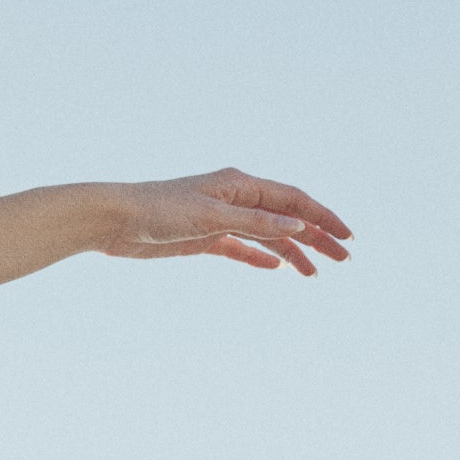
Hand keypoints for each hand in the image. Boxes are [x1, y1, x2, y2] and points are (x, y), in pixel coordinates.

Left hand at [99, 170, 351, 274]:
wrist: (113, 220)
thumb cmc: (157, 210)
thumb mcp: (210, 218)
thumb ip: (254, 222)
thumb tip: (297, 224)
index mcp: (240, 185)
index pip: (293, 200)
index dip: (323, 217)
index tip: (346, 237)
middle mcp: (234, 199)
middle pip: (285, 217)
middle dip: (316, 236)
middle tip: (342, 258)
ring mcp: (219, 218)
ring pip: (266, 234)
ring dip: (292, 250)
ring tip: (313, 273)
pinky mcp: (203, 237)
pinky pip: (240, 247)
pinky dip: (259, 255)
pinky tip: (277, 267)